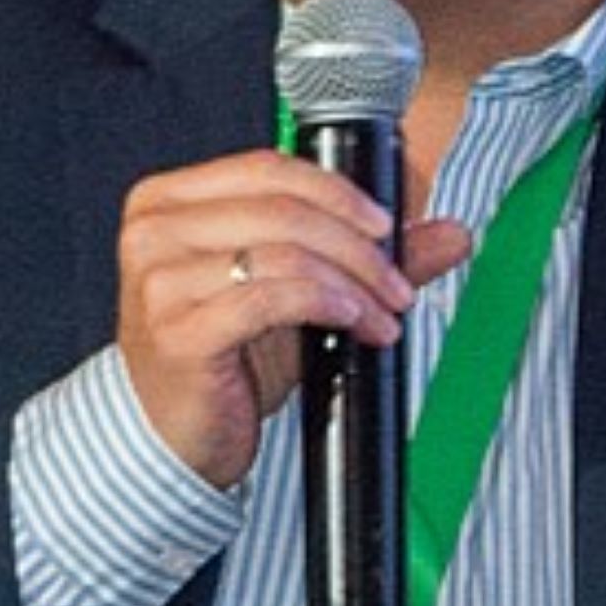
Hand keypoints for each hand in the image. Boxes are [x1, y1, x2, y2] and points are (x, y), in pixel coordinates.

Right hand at [114, 149, 471, 487]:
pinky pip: (272, 300)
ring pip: (285, 254)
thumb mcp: (294, 294)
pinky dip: (327, 305)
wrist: (175, 435)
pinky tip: (352, 322)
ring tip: (382, 314)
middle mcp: (155, 232)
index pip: (267, 169)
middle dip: (358, 248)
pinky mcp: (178, 331)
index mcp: (169, 201)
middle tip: (397, 283)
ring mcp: (161, 281)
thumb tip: (451, 234)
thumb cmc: (221, 360)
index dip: (338, 192)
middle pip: (283, 210)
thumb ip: (365, 256)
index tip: (385, 226)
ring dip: (353, 285)